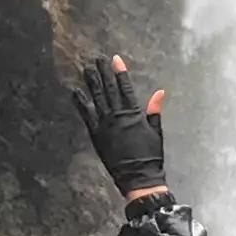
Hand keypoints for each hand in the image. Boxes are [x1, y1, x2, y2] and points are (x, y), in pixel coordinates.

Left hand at [75, 53, 168, 203]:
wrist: (139, 177)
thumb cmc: (150, 156)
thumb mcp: (156, 131)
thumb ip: (154, 110)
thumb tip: (160, 92)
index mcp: (134, 114)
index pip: (126, 87)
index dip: (120, 72)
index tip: (115, 59)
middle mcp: (118, 115)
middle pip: (110, 88)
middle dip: (104, 72)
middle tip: (97, 59)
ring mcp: (106, 124)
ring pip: (97, 98)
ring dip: (92, 82)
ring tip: (86, 69)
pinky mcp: (96, 134)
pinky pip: (87, 115)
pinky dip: (81, 103)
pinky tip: (76, 92)